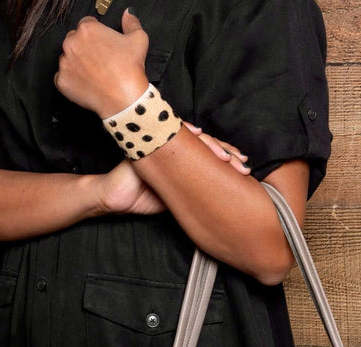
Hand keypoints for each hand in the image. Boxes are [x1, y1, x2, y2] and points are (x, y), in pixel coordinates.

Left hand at [55, 9, 149, 117]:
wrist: (124, 99)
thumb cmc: (130, 70)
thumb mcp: (138, 39)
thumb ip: (131, 22)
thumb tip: (128, 14)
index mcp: (87, 29)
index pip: (87, 25)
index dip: (96, 35)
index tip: (102, 46)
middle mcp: (71, 43)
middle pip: (74, 41)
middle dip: (84, 48)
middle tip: (98, 61)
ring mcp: (64, 63)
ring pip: (67, 59)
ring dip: (76, 64)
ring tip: (92, 74)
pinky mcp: (61, 81)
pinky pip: (62, 78)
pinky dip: (71, 80)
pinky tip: (85, 84)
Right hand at [95, 122, 252, 214]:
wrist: (115, 198)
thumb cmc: (143, 198)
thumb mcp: (176, 197)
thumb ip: (194, 191)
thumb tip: (219, 199)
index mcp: (181, 158)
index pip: (209, 155)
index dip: (227, 160)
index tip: (245, 170)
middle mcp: (174, 146)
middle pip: (207, 144)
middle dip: (228, 154)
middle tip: (245, 166)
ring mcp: (163, 140)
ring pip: (194, 138)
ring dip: (213, 146)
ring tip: (228, 158)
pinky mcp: (150, 138)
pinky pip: (172, 133)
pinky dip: (186, 133)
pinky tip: (199, 134)